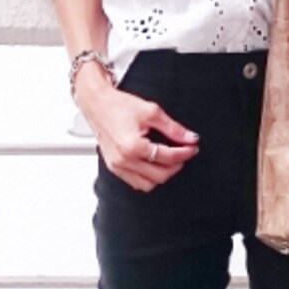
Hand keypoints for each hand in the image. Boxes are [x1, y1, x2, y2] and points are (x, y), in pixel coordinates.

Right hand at [81, 82, 199, 190]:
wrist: (96, 103)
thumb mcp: (151, 112)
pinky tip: (153, 165)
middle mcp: (123, 160)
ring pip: (147, 184)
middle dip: (176, 166)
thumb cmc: (118, 105)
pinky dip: (147, 177)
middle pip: (160, 176)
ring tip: (169, 160)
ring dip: (162, 175)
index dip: (185, 153)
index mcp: (132, 146)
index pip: (167, 157)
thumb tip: (190, 138)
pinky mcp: (114, 167)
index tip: (192, 147)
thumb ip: (173, 128)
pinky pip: (135, 182)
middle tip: (183, 153)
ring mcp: (117, 165)